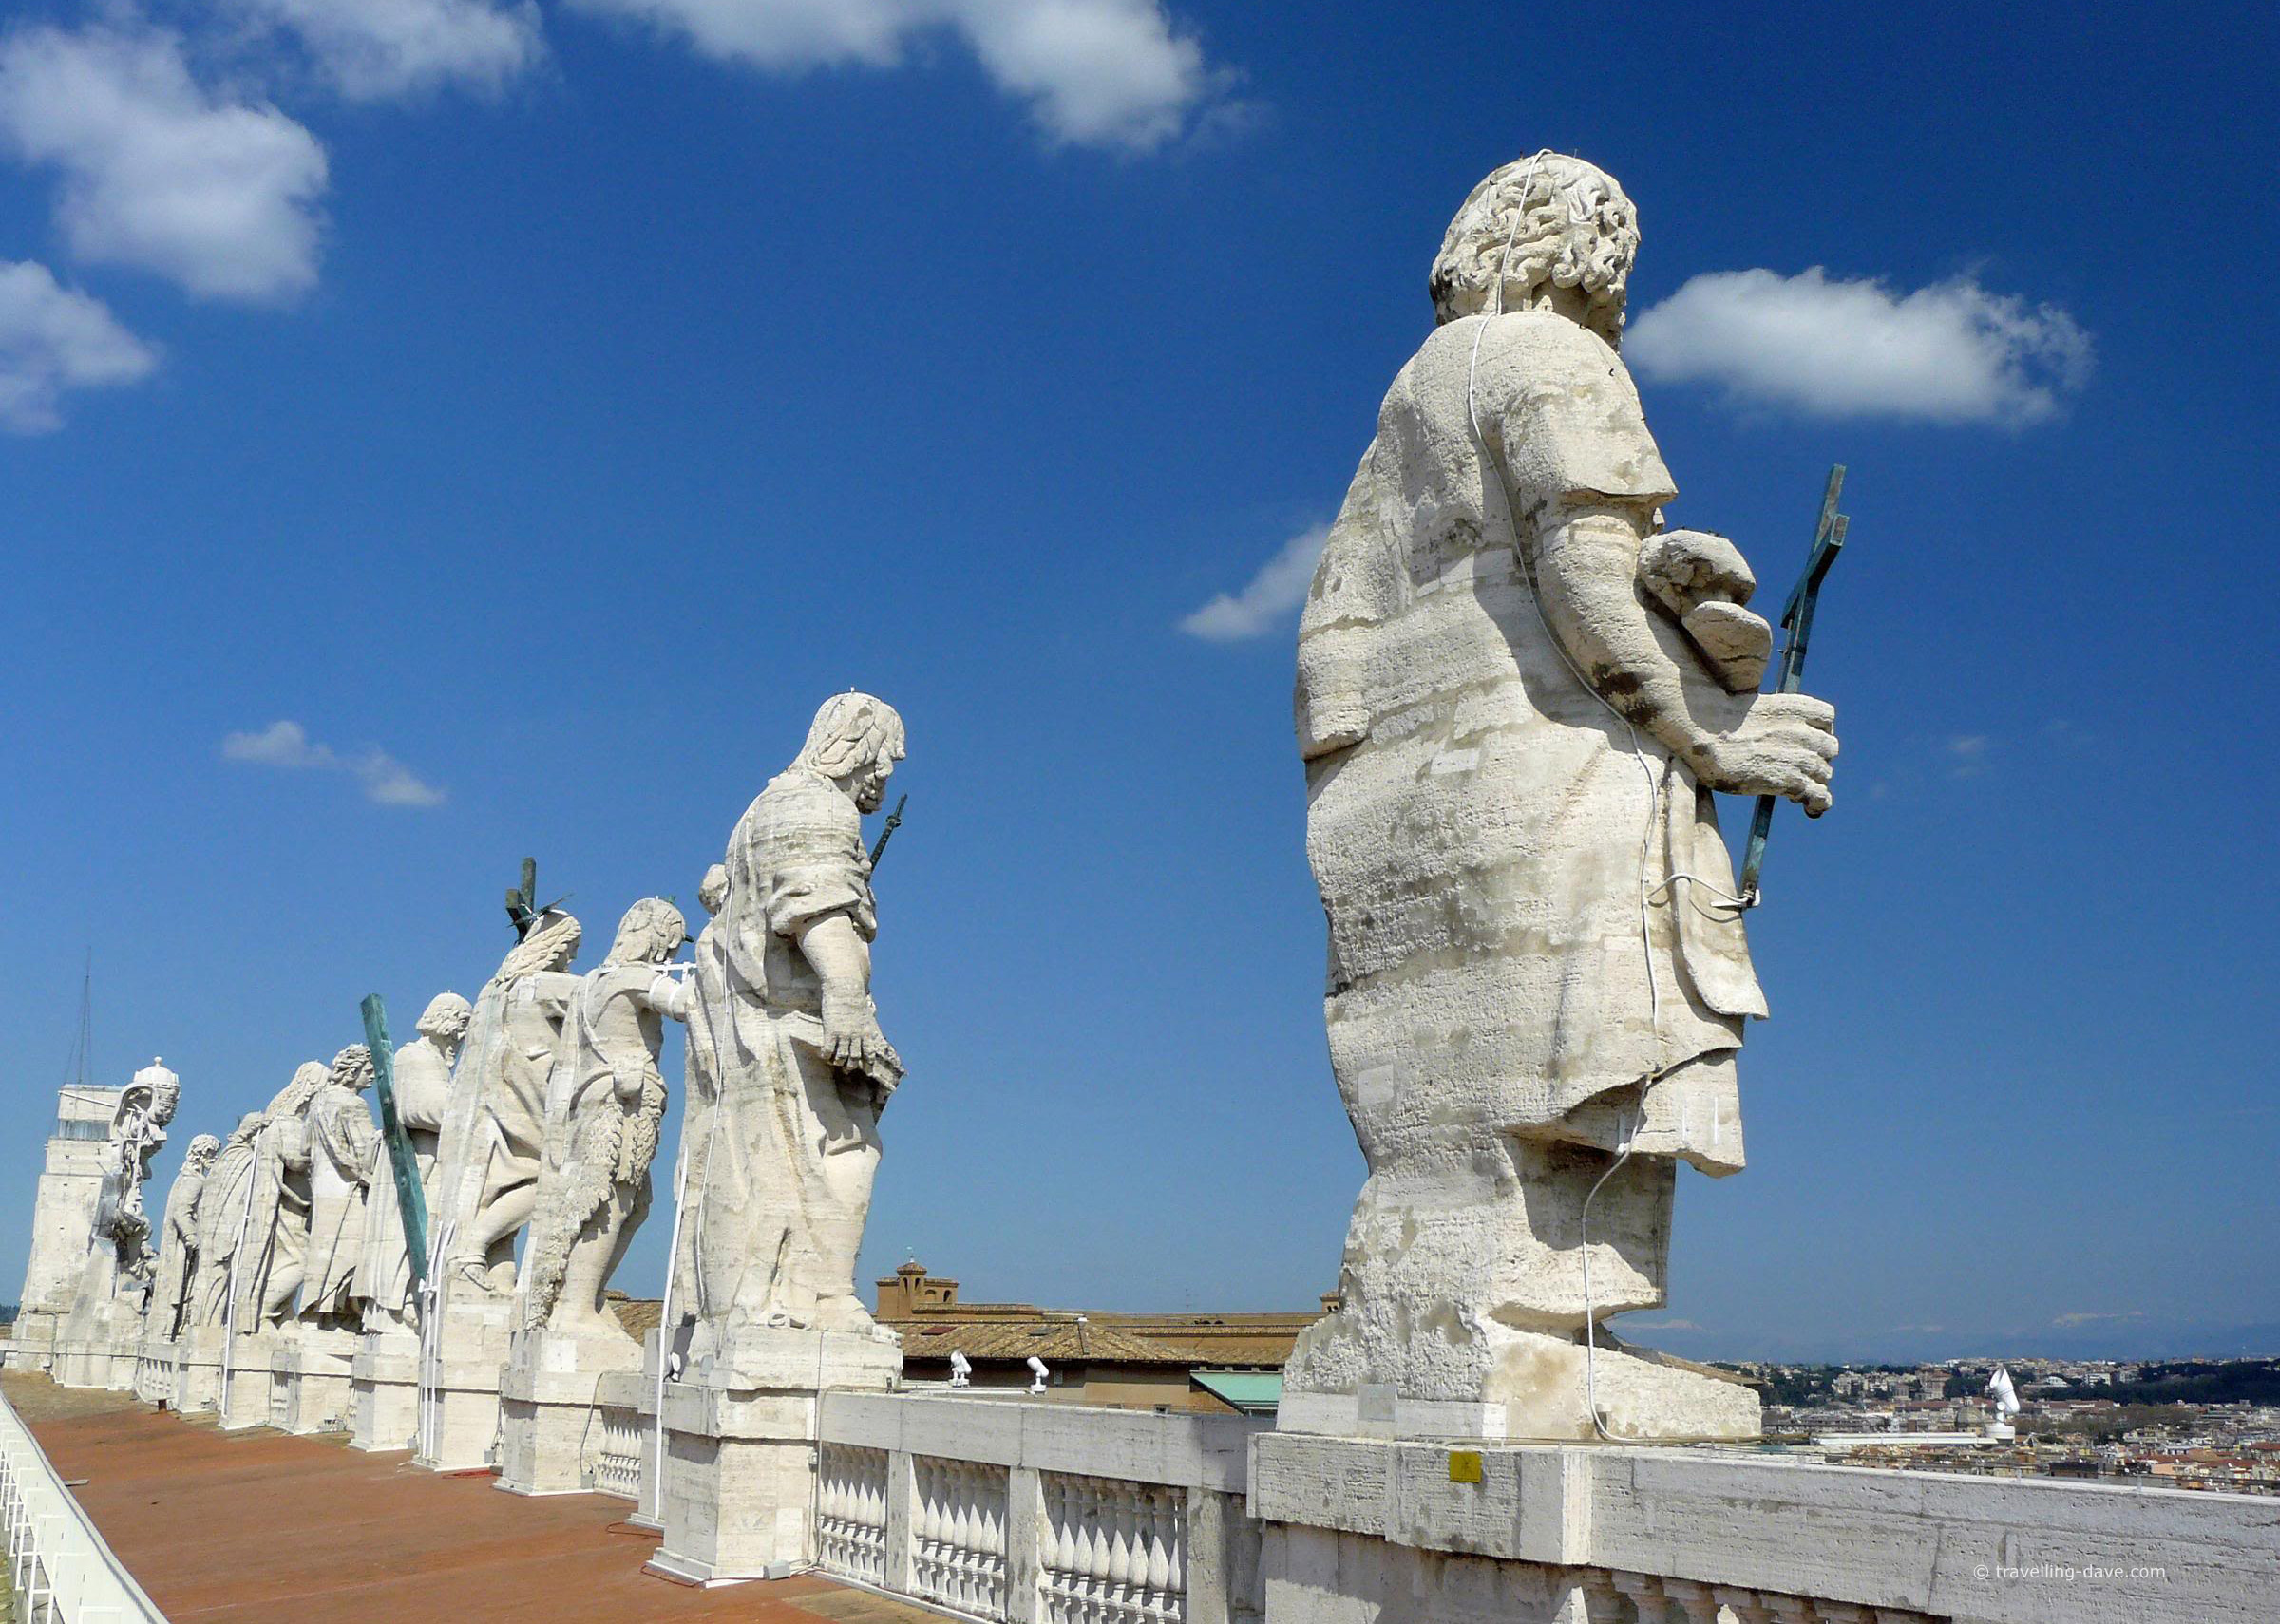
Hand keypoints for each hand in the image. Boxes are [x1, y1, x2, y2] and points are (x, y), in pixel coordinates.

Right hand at [821, 987, 893, 1073]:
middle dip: (851, 1066)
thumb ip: (867, 1022)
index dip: (868, 1063)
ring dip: (838, 1063)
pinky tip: (824, 1056)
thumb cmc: (855, 998)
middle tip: (847, 1070)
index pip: (869, 1053)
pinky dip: (826, 1056)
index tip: (867, 1070)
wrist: (845, 988)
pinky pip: (829, 1050)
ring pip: (842, 1057)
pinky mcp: (831, 1031)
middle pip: (855, 1058)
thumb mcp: (866, 1012)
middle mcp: (856, 1036)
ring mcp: (843, 1035)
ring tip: (834, 1063)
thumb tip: (871, 1020)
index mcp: (866, 1032)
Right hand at [1697, 692, 1838, 814]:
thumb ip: (1774, 723)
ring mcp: (1799, 755)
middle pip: (1829, 747)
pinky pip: (1820, 795)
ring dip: (1813, 782)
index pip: (1827, 718)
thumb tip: (1781, 750)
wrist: (1702, 729)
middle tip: (1795, 770)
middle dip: (1816, 759)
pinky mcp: (1791, 779)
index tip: (1801, 742)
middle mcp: (1802, 730)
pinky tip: (1808, 806)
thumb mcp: (1753, 712)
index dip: (1817, 732)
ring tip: (1793, 789)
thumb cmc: (1715, 723)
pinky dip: (1819, 802)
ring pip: (1825, 773)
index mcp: (1795, 707)